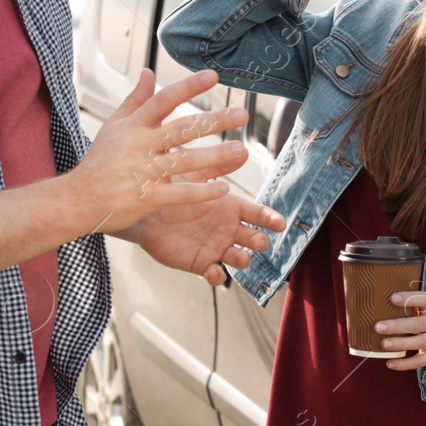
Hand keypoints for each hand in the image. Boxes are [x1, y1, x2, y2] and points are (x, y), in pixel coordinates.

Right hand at [72, 69, 249, 232]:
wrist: (77, 199)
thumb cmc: (100, 161)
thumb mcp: (114, 126)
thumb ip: (135, 99)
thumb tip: (148, 71)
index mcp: (134, 125)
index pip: (163, 100)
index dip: (188, 86)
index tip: (213, 75)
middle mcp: (140, 145)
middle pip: (182, 129)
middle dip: (213, 121)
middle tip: (242, 114)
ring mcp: (143, 171)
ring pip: (185, 161)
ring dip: (215, 155)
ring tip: (240, 149)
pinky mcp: (147, 197)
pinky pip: (180, 193)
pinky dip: (202, 191)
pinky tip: (224, 188)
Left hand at [126, 176, 286, 285]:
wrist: (145, 213)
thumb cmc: (172, 191)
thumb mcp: (195, 176)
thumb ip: (218, 166)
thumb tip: (243, 150)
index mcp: (231, 208)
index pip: (258, 214)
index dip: (271, 219)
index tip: (280, 223)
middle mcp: (229, 229)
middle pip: (254, 238)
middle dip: (260, 240)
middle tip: (259, 240)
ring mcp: (216, 247)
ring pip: (240, 258)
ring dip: (243, 259)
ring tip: (240, 257)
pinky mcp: (201, 263)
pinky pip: (215, 274)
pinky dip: (218, 276)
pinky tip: (214, 272)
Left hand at [376, 291, 425, 370]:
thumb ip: (414, 302)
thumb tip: (383, 301)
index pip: (424, 299)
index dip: (409, 298)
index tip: (392, 298)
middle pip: (418, 324)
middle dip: (397, 326)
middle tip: (378, 326)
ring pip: (419, 343)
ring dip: (400, 344)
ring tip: (383, 344)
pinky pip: (419, 361)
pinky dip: (404, 364)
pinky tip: (389, 363)